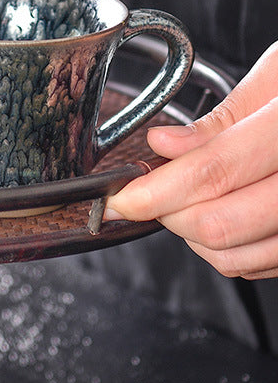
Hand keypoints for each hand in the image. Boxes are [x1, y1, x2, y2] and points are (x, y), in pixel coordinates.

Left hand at [105, 40, 277, 279]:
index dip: (155, 190)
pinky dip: (229, 249)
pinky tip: (219, 215)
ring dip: (192, 234)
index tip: (120, 197)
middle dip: (166, 214)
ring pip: (239, 255)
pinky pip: (267, 264)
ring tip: (180, 201)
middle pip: (221, 224)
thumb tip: (162, 145)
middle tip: (144, 193)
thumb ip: (223, 118)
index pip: (215, 172)